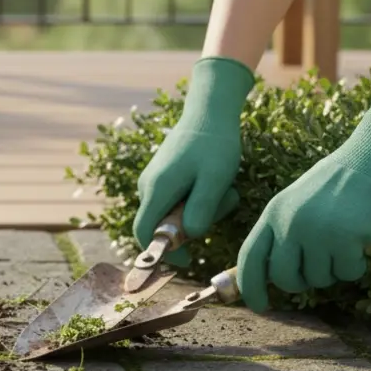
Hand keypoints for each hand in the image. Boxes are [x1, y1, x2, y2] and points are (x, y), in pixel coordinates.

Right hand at [134, 57, 255, 265]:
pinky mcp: (164, 176)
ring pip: (174, 213)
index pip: (145, 233)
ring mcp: (154, 180)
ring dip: (201, 210)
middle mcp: (148, 186)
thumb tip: (188, 236)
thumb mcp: (216, 180)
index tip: (189, 259)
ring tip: (225, 188)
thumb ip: (201, 211)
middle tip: (222, 204)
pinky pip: (178, 200)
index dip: (162, 253)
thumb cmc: (215, 144)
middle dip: (193, 225)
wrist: (210, 110)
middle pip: (162, 225)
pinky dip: (199, 198)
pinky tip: (217, 181)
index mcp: (157, 189)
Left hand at [236, 82, 370, 311]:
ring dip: (335, 269)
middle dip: (302, 283)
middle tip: (321, 268)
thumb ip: (284, 233)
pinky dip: (357, 264)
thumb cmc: (339, 184)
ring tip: (345, 240)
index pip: (250, 257)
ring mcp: (315, 231)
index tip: (259, 306)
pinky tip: (362, 239)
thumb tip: (275, 277)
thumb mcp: (298, 203)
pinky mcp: (344, 238)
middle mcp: (289, 223)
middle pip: (284, 278)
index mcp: (273, 212)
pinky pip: (348, 273)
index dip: (250, 286)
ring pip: (319, 279)